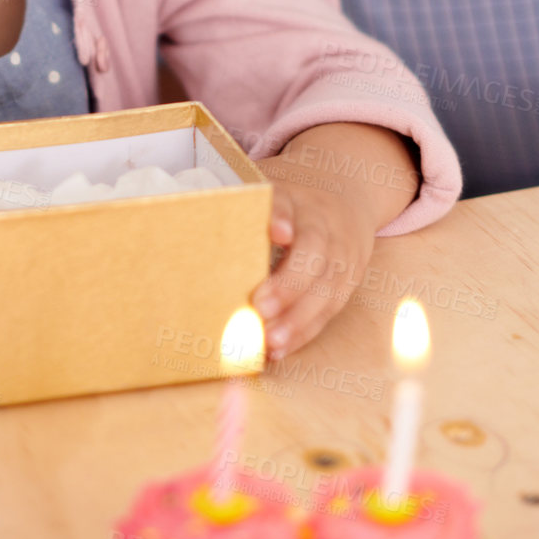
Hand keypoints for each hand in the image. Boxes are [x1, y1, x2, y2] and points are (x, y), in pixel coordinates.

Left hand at [251, 159, 375, 360]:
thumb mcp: (270, 191)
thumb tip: (189, 231)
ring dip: (298, 317)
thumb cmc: (291, 204)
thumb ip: (241, 210)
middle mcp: (322, 222)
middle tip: (260, 307)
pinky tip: (282, 347)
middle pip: (313, 250)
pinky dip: (305, 330)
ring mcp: (341, 252)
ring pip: (326, 286)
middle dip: (289, 282)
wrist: (350, 196)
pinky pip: (330, 308)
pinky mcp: (348, 279)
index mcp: (295, 197)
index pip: (287, 202)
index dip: (281, 215)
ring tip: (270, 341)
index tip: (277, 232)